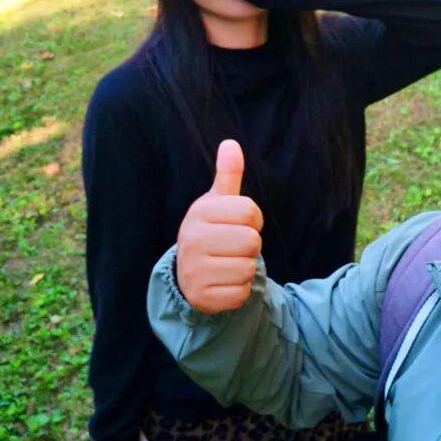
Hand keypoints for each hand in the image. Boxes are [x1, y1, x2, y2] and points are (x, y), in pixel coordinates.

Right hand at [176, 139, 263, 313]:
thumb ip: (228, 175)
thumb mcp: (218, 202)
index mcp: (199, 213)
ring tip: (226, 263)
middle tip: (231, 247)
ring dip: (244, 268)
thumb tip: (231, 144)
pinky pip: (241, 293)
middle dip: (249, 246)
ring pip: (248, 268)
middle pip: (252, 242)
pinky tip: (222, 282)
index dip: (252, 219)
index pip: (251, 212)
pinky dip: (238, 290)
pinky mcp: (202, 297)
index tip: (237, 224)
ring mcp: (194, 271)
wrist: (188, 273)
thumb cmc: (212, 231)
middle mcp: (192, 240)